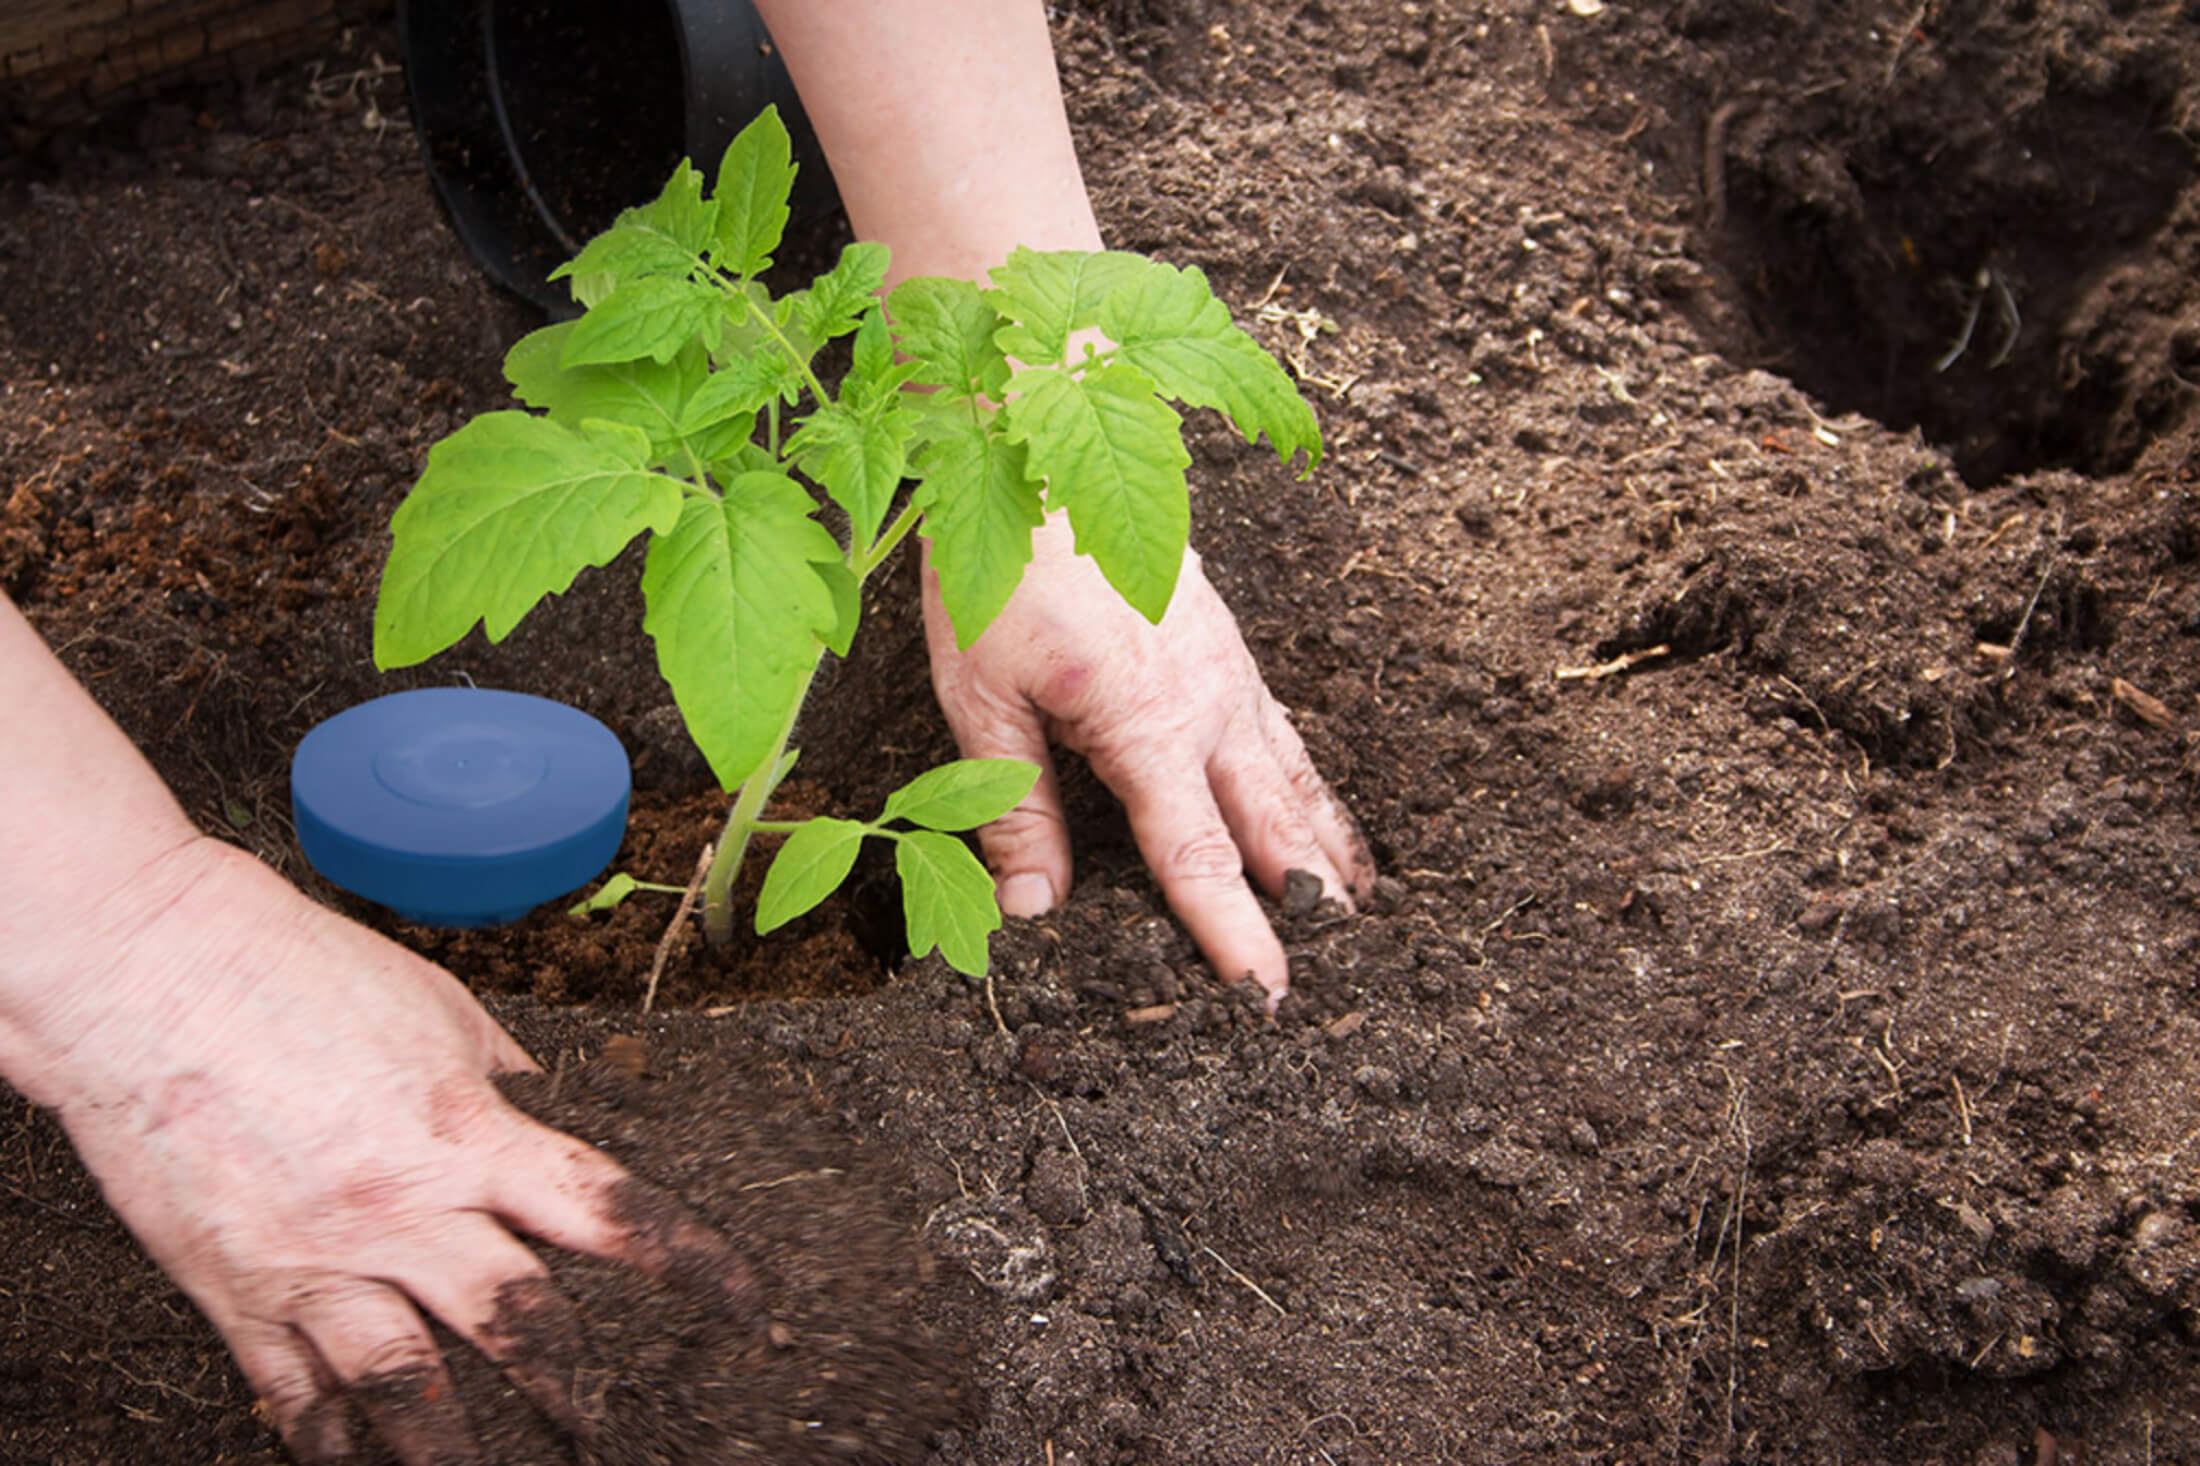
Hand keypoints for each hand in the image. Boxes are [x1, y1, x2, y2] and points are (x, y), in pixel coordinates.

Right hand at [28, 839, 745, 1464]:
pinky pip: (293, 1388)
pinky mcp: (237, 1287)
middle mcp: (403, 1212)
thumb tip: (536, 1099)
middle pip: (517, 1324)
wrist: (149, 975)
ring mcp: (319, 1260)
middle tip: (606, 1423)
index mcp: (469, 1134)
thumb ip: (494, 1073)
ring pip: (407, 1385)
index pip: (610, 1215)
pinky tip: (349, 1454)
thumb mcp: (435, 1007)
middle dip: (570, 1384)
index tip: (742, 1301)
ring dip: (452, 1445)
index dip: (691, 1263)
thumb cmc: (295, 971)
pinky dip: (325, 1432)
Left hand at [923, 517, 1371, 1008]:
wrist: (1041, 455)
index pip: (1200, 858)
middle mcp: (1209, 705)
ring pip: (1298, 780)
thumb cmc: (1002, 572)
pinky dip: (1316, 786)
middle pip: (1275, 828)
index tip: (1269, 996)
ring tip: (1366, 911)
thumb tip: (1034, 913)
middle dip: (1310, 906)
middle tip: (1348, 977)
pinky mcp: (1230, 646)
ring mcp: (1230, 672)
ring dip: (1330, 850)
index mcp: (1146, 727)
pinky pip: (1288, 733)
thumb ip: (1014, 810)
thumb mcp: (981, 699)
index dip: (1236, 936)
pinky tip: (1322, 813)